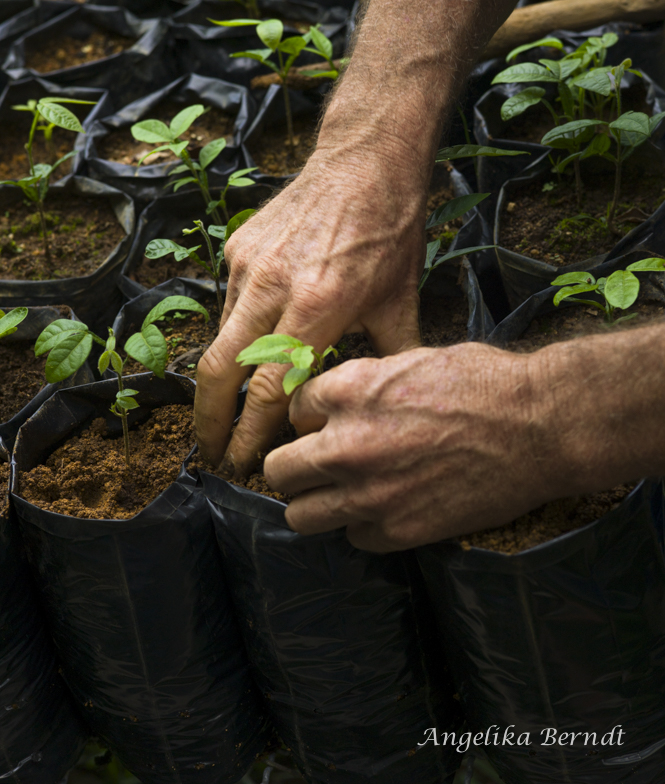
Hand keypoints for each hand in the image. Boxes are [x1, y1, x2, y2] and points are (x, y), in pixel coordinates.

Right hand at [195, 146, 427, 476]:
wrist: (365, 162)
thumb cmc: (389, 234)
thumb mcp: (401, 300)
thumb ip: (390, 358)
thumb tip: (387, 405)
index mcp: (318, 307)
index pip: (268, 389)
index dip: (250, 435)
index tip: (244, 465)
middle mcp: (274, 287)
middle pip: (220, 371)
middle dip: (209, 422)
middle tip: (211, 456)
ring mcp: (250, 265)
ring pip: (220, 338)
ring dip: (217, 384)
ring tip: (223, 415)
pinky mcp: (238, 248)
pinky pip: (229, 304)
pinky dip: (235, 334)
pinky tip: (249, 349)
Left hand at [263, 341, 616, 551]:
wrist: (539, 426)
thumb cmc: (485, 382)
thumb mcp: (412, 360)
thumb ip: (366, 384)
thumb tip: (342, 399)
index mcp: (348, 391)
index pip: (292, 411)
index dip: (310, 418)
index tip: (325, 425)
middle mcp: (345, 444)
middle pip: (280, 468)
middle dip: (296, 466)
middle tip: (318, 466)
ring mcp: (368, 493)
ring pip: (301, 515)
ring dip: (318, 504)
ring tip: (342, 496)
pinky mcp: (396, 531)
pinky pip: (354, 538)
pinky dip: (365, 527)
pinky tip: (389, 509)